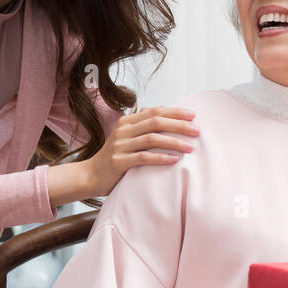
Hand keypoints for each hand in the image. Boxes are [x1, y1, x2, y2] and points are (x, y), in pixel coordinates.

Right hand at [85, 106, 199, 195]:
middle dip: (179, 125)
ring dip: (174, 142)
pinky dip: (161, 158)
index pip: (155, 111)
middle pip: (156, 122)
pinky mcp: (118, 162)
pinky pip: (143, 157)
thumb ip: (141, 125)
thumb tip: (162, 112)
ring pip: (152, 139)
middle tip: (197, 131)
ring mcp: (120, 146)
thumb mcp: (126, 138)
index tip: (193, 115)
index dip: (175, 112)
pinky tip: (175, 160)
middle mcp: (123, 130)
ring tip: (191, 147)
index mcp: (127, 121)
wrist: (90, 176)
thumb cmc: (114, 158)